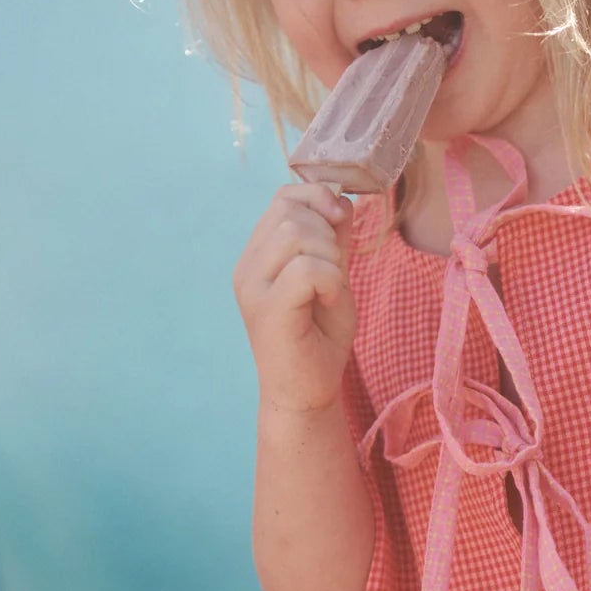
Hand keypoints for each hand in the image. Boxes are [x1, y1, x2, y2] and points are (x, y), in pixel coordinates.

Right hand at [233, 184, 359, 412]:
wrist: (305, 393)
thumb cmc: (319, 339)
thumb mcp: (333, 277)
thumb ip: (333, 240)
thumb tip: (342, 199)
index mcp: (258, 255)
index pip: (283, 198)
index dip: (318, 197)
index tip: (340, 221)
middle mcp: (248, 267)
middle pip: (290, 211)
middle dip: (327, 232)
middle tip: (335, 270)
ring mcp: (252, 286)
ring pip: (297, 234)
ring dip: (330, 257)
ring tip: (330, 289)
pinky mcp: (267, 308)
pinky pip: (306, 268)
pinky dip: (330, 279)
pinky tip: (328, 300)